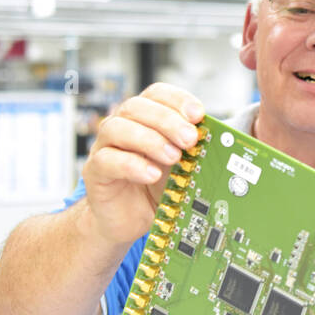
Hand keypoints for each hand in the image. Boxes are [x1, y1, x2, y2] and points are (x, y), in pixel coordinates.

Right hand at [80, 83, 204, 245]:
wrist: (127, 220)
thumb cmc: (153, 188)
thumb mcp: (180, 166)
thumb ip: (192, 150)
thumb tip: (218, 141)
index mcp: (144, 119)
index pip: (156, 94)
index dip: (177, 100)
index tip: (198, 114)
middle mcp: (122, 127)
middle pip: (137, 107)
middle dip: (167, 120)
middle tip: (189, 138)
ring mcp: (105, 148)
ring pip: (117, 128)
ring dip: (149, 139)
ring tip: (173, 157)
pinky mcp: (95, 172)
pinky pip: (107, 160)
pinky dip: (132, 165)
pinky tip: (151, 174)